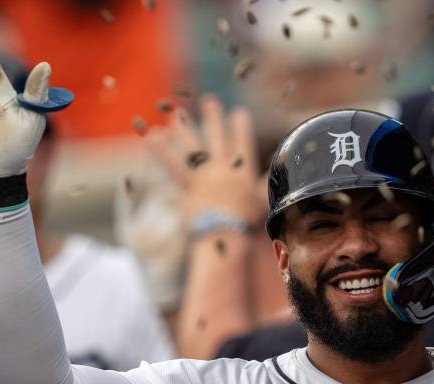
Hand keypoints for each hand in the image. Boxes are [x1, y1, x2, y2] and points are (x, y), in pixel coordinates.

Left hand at [148, 95, 262, 228]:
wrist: (226, 231)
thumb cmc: (247, 221)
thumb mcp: (264, 203)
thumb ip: (268, 185)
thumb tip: (281, 175)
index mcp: (242, 172)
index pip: (243, 144)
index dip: (241, 127)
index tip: (239, 112)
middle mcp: (222, 168)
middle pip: (217, 138)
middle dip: (213, 118)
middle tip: (209, 101)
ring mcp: (204, 175)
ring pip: (193, 147)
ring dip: (184, 128)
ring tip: (176, 113)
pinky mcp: (188, 185)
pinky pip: (173, 166)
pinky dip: (162, 152)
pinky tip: (152, 137)